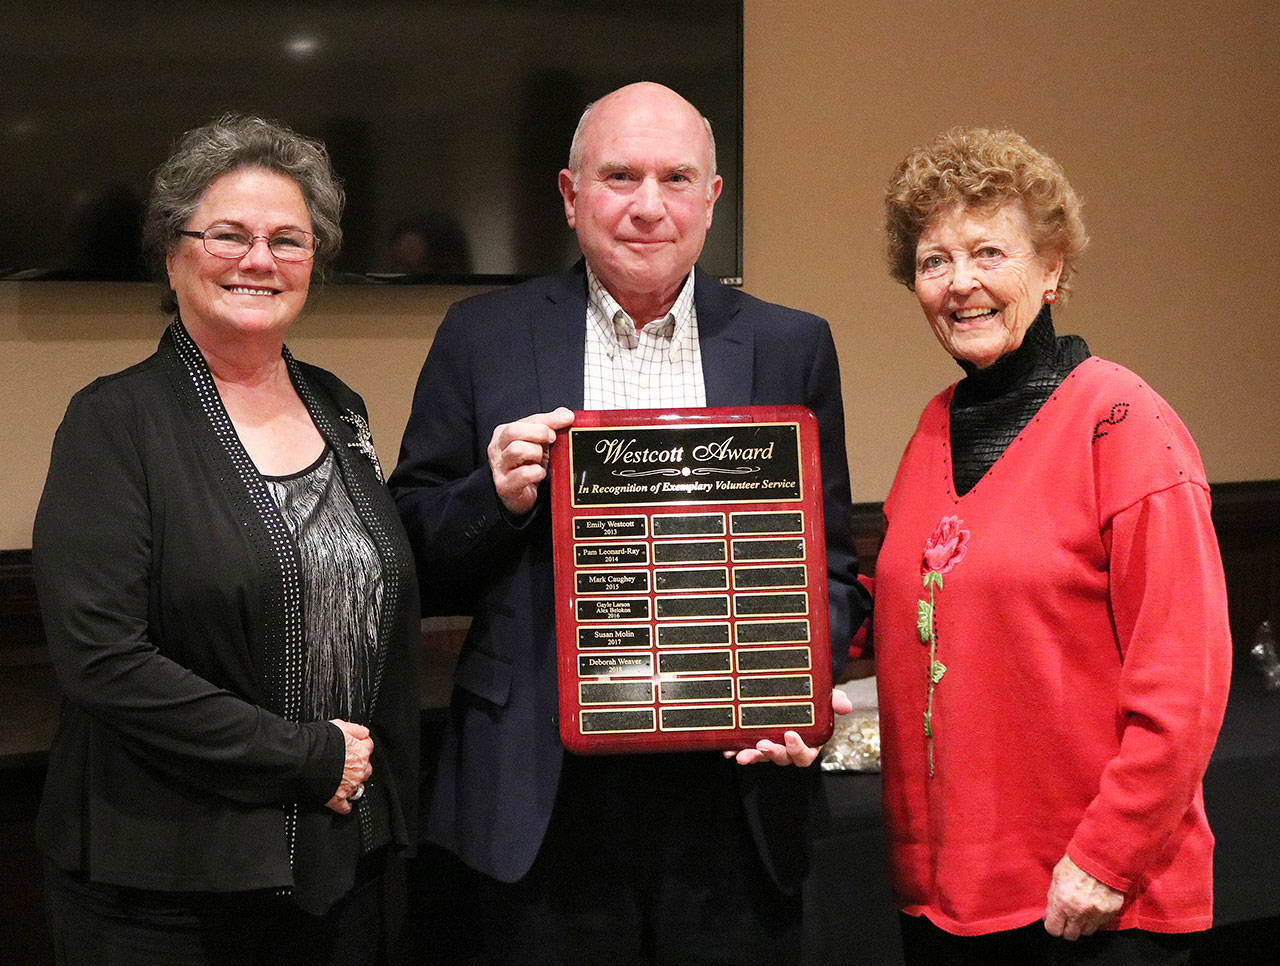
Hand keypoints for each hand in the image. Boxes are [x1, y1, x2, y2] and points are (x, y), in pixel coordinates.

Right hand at [325, 719, 372, 814]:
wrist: (302, 758)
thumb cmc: (319, 741)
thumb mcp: (340, 726)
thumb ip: (356, 730)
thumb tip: (364, 733)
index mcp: (361, 752)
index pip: (368, 748)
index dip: (359, 747)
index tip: (354, 748)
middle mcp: (359, 770)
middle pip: (365, 769)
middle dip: (358, 768)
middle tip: (347, 765)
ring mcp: (349, 786)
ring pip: (358, 788)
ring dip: (353, 786)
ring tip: (344, 783)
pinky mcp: (337, 799)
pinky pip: (345, 807)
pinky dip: (344, 806)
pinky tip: (342, 803)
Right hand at [487, 407, 574, 515]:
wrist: (518, 494)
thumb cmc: (526, 465)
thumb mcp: (538, 442)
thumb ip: (550, 425)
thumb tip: (566, 414)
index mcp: (504, 433)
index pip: (527, 420)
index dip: (549, 420)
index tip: (566, 421)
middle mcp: (497, 448)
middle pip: (513, 431)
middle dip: (538, 434)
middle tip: (552, 440)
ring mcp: (499, 467)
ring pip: (517, 450)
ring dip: (536, 454)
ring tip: (541, 460)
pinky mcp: (505, 485)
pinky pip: (523, 474)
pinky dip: (537, 472)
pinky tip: (540, 473)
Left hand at [727, 687, 852, 765]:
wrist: (799, 692)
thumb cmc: (815, 699)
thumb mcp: (827, 697)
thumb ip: (836, 700)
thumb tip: (845, 706)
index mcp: (809, 743)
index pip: (805, 754)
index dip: (798, 748)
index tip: (790, 735)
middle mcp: (790, 749)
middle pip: (783, 759)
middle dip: (773, 753)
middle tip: (763, 744)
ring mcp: (773, 746)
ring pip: (763, 756)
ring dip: (752, 756)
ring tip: (742, 754)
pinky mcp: (757, 741)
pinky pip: (747, 749)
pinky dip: (737, 749)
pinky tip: (729, 749)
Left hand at [1044, 854, 1124, 938]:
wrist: (1102, 856)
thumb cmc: (1076, 863)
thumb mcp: (1057, 878)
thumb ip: (1053, 899)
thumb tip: (1048, 915)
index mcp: (1062, 902)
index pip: (1054, 930)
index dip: (1053, 925)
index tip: (1054, 920)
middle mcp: (1079, 912)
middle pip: (1071, 935)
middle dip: (1067, 928)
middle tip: (1068, 917)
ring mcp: (1096, 914)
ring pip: (1086, 932)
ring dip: (1082, 925)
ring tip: (1081, 910)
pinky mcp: (1111, 913)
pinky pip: (1100, 925)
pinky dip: (1096, 920)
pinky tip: (1093, 907)